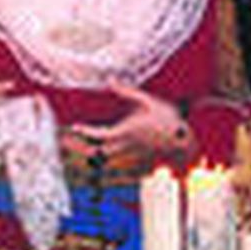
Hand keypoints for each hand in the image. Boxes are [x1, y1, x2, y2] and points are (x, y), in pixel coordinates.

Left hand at [65, 82, 191, 160]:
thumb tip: (111, 81)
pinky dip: (102, 167)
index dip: (84, 132)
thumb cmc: (168, 121)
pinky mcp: (136, 165)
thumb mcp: (148, 101)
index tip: (74, 127)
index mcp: (125, 133)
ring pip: (103, 162)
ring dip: (88, 156)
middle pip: (95, 153)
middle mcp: (124, 148)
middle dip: (79, 148)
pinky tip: (96, 162)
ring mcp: (130, 158)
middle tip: (65, 141)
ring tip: (76, 149)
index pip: (98, 136)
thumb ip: (127, 92)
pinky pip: (114, 168)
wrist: (185, 144)